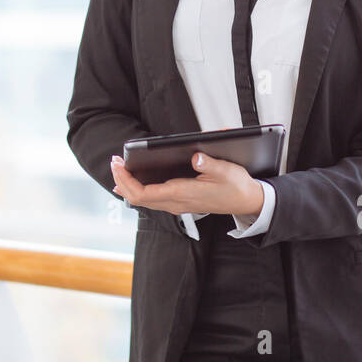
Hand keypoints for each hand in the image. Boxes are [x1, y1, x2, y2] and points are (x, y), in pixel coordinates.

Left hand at [111, 152, 263, 217]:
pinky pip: (150, 199)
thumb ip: (210, 164)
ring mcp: (176, 205)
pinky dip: (136, 189)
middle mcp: (176, 203)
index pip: (145, 193)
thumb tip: (196, 156)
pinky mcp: (178, 202)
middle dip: (122, 180)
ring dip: (127, 185)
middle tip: (114, 161)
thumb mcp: (227, 171)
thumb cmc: (236, 186)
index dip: (127, 180)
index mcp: (183, 194)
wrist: (246, 202)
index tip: (118, 164)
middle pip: (138, 198)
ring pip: (143, 200)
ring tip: (119, 167)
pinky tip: (131, 181)